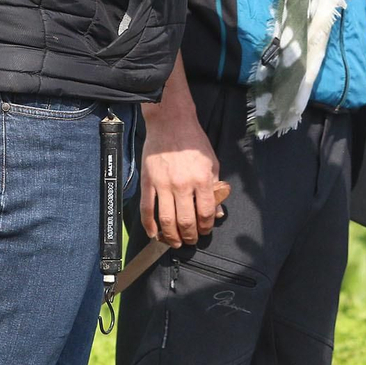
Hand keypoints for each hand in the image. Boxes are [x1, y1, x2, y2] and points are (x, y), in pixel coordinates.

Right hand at [139, 102, 220, 247]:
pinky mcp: (148, 182)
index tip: (204, 230)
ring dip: (171, 236)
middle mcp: (183, 184)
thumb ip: (215, 187)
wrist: (171, 122)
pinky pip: (147, 209)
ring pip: (166, 220)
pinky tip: (154, 234)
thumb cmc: (193, 141)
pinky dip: (149, 226)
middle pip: (186, 221)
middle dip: (189, 236)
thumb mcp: (212, 162)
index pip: (206, 213)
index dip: (206, 226)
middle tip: (190, 240)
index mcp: (202, 179)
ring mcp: (163, 184)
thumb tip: (218, 212)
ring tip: (174, 242)